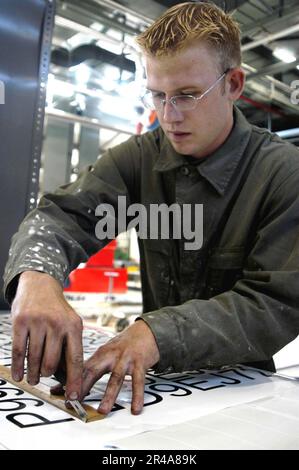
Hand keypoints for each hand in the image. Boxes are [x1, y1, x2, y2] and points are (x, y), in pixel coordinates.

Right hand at [11, 271, 82, 400]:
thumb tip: (69, 378)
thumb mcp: (71, 323)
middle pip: (51, 362)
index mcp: (74, 326)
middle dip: (48, 374)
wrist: (40, 286)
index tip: (74, 396)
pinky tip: (19, 375)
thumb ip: (70, 347)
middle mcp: (57, 323)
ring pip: (34, 358)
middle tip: (45, 378)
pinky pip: (18, 350)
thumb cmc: (57, 311)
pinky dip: (19, 366)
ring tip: (33, 380)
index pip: (75, 358)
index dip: (75, 380)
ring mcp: (38, 322)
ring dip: (33, 374)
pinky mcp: (20, 321)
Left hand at [66, 320, 158, 414]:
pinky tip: (135, 408)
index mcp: (100, 354)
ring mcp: (126, 359)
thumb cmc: (124, 345)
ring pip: (116, 378)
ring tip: (102, 410)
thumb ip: (92, 367)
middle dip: (83, 387)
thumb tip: (70, 382)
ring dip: (109, 395)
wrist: (146, 332)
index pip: (81, 367)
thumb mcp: (106, 352)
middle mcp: (111, 355)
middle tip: (74, 402)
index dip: (69, 379)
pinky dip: (137, 396)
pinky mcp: (140, 363)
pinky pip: (139, 381)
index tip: (57, 393)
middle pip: (94, 370)